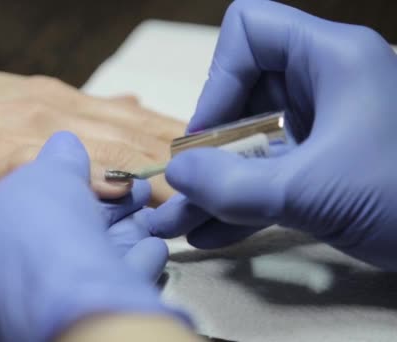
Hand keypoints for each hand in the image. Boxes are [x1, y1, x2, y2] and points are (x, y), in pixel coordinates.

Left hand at [0, 131, 186, 340]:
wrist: (69, 303)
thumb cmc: (35, 229)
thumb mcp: (46, 173)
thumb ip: (57, 158)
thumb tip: (65, 144)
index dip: (36, 190)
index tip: (70, 179)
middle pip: (32, 243)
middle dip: (85, 211)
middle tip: (119, 194)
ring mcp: (1, 321)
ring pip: (62, 273)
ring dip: (111, 238)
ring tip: (144, 210)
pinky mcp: (44, 338)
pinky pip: (84, 301)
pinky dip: (118, 273)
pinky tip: (149, 251)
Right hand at [149, 0, 396, 269]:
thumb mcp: (315, 191)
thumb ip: (235, 185)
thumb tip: (176, 174)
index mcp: (331, 59)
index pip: (250, 31)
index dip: (218, 78)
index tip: (207, 136)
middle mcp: (326, 84)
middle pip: (242, 98)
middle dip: (206, 152)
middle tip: (180, 196)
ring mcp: (328, 128)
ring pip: (252, 145)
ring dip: (215, 187)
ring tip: (181, 227)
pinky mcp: (330, 165)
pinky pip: (272, 174)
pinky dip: (242, 202)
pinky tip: (212, 235)